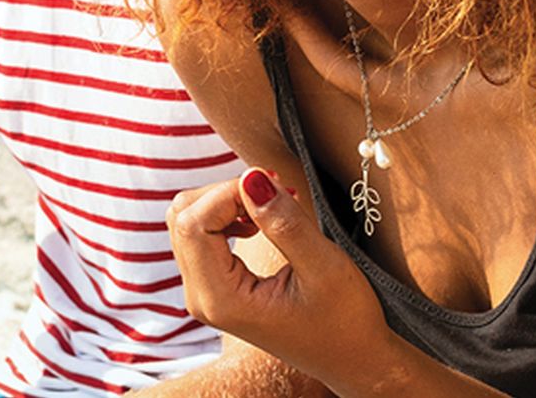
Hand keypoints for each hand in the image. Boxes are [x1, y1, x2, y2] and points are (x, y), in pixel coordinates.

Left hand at [167, 168, 392, 386]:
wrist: (350, 358)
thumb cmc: (344, 320)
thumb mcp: (323, 266)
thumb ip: (284, 222)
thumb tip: (251, 177)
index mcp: (221, 299)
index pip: (195, 223)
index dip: (229, 191)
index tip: (275, 183)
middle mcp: (202, 298)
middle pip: (184, 217)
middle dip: (226, 192)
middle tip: (276, 189)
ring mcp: (206, 293)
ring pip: (189, 222)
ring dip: (227, 201)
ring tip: (273, 204)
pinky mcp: (216, 286)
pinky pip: (202, 235)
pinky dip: (228, 215)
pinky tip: (260, 220)